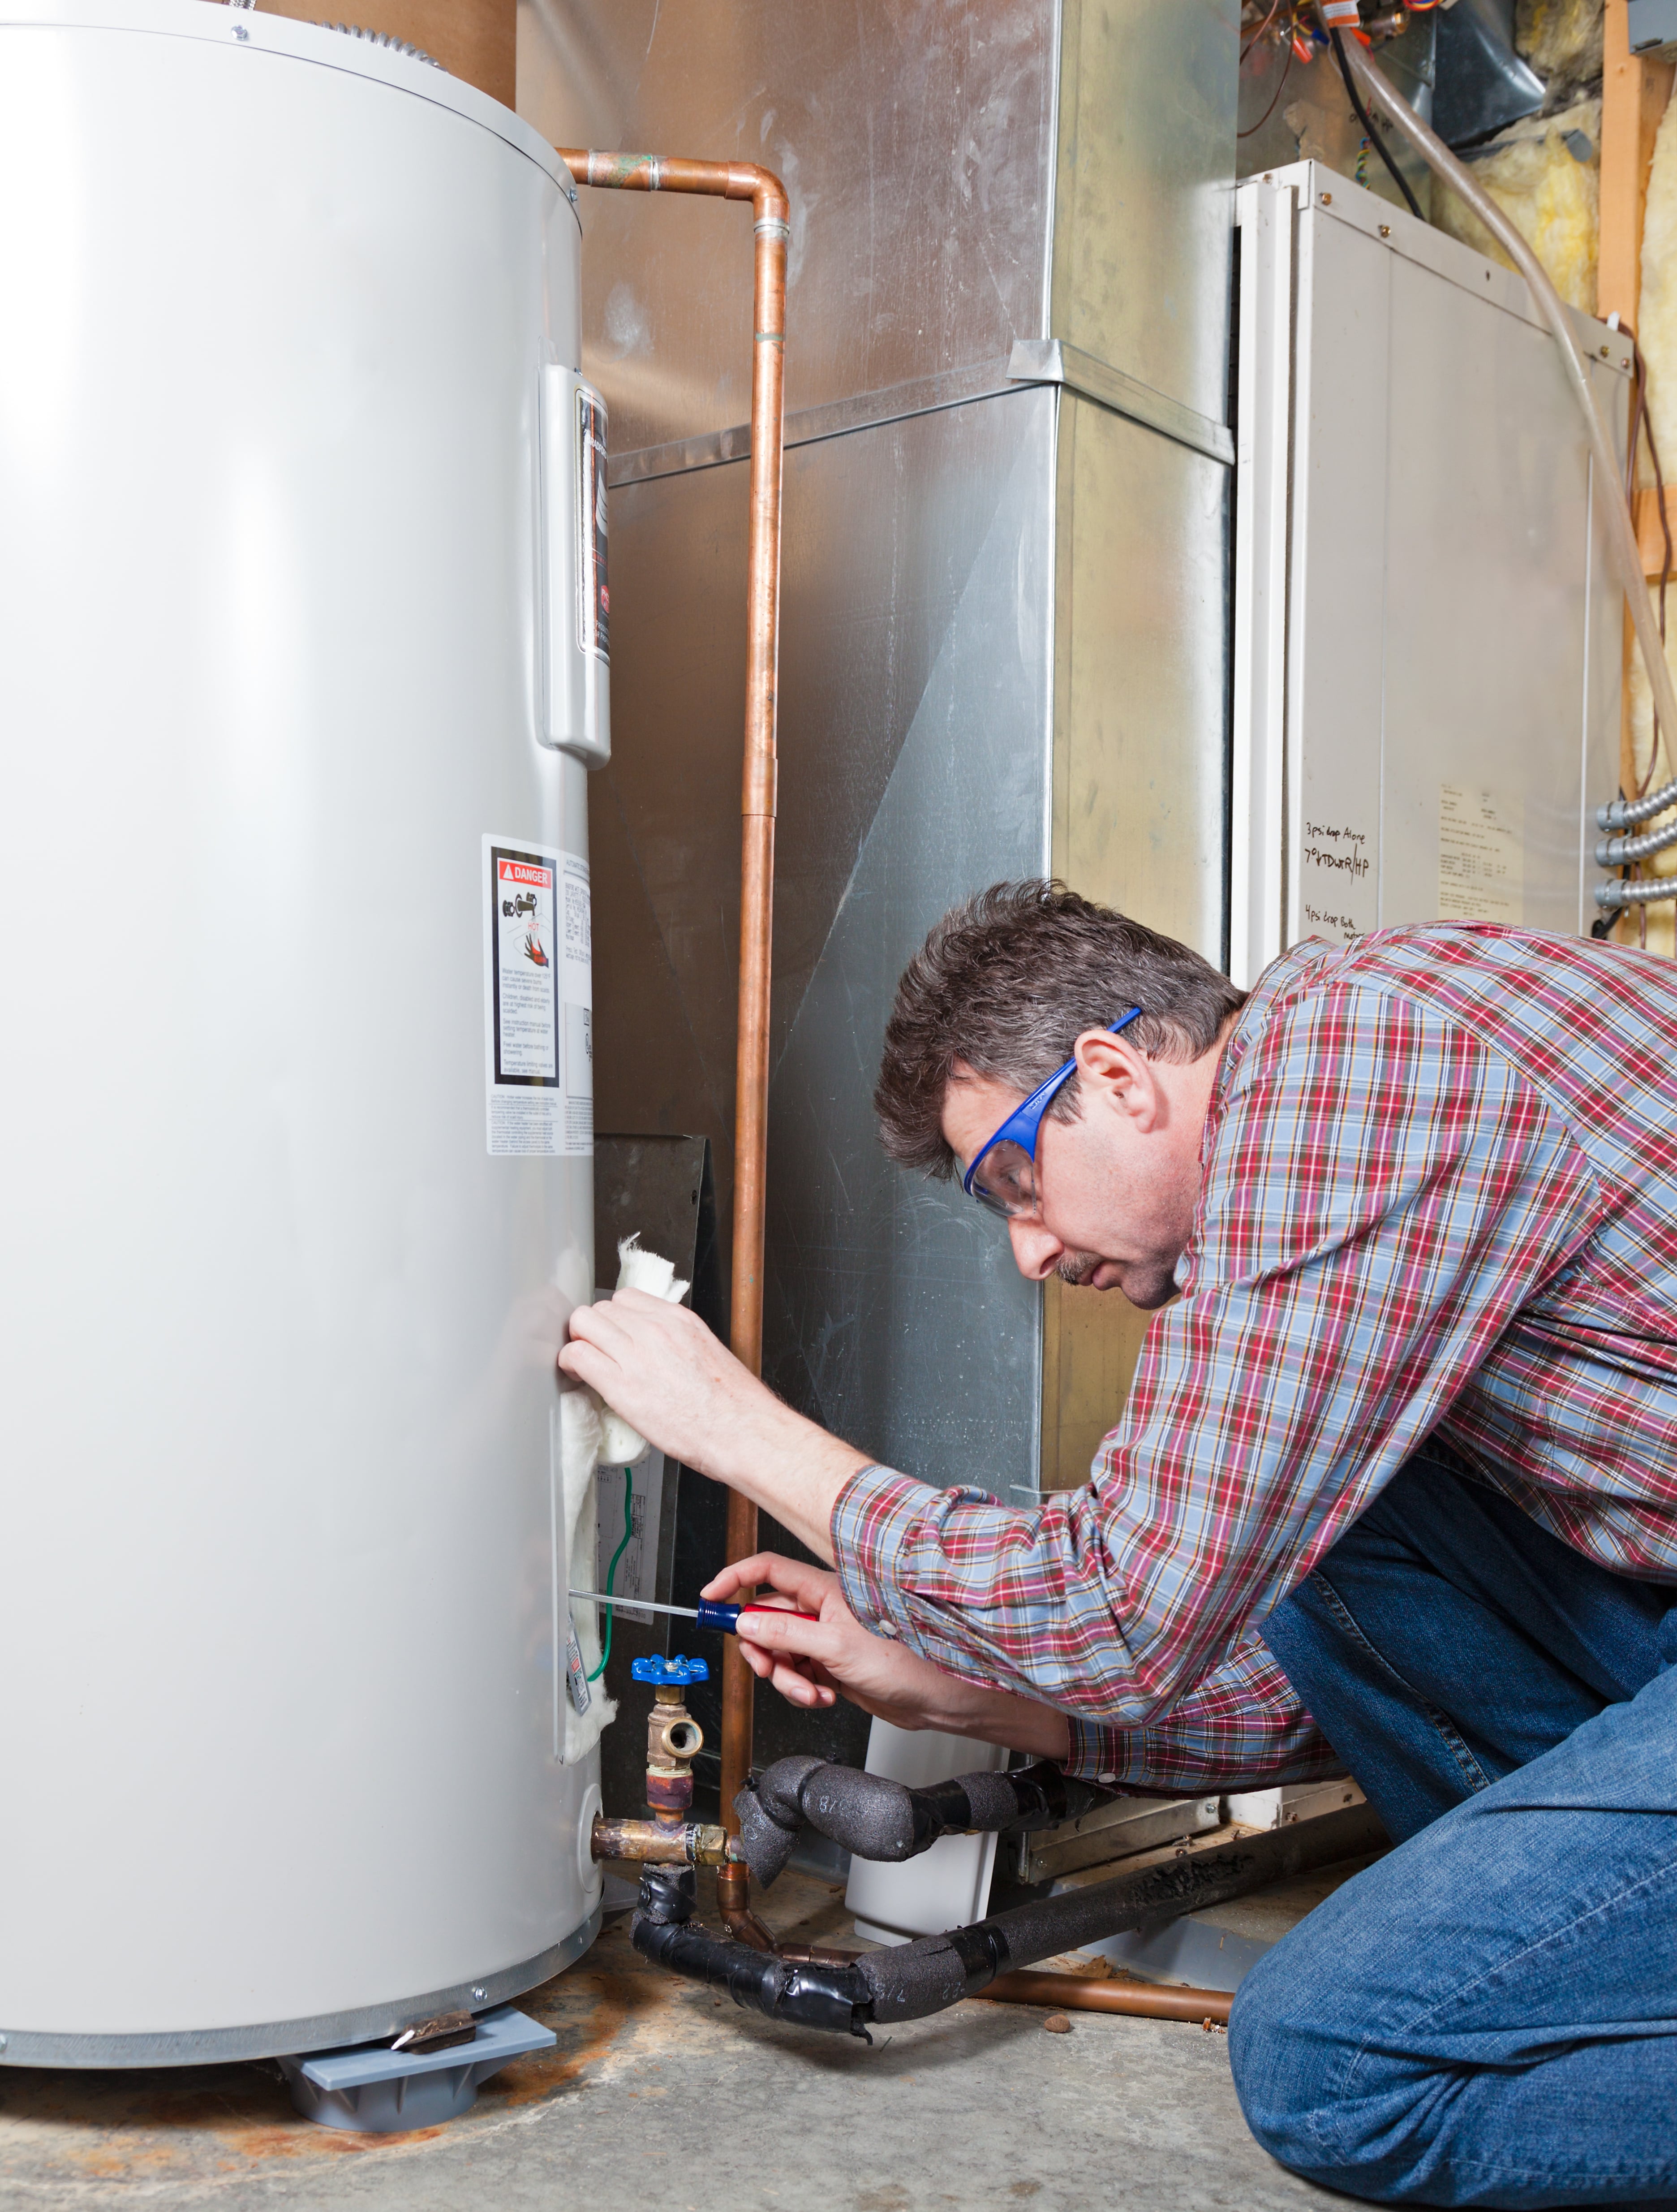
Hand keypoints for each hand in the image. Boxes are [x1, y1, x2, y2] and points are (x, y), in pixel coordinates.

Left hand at [559, 1295, 869, 1558]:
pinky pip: (578, 1355)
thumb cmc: (733, 1405)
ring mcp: (638, 1353)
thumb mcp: (707, 1353)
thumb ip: (677, 1343)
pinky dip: (570, 1363)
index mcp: (679, 1320)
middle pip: (601, 1308)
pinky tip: (577, 1376)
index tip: (613, 1336)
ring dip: (579, 1341)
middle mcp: (656, 1329)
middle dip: (593, 1329)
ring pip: (583, 1323)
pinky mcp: (622, 1384)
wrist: (743, 1431)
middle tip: (596, 1352)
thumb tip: (656, 1351)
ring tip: (585, 1364)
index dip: (614, 1318)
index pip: (626, 1298)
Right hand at [706, 1552, 1072, 1761]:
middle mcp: (823, 1609)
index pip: (766, 1571)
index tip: (710, 1599)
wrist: (937, 1697)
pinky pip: (797, 1674)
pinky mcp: (831, 1664)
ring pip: (780, 1652)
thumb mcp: (833, 1645)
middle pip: (766, 1618)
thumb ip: (785, 1632)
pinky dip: (802, 1689)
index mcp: (823, 1590)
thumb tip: (746, 1620)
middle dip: (763, 1649)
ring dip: (786, 1677)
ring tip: (811, 1689)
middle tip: (770, 1669)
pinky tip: (824, 1695)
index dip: (734, 1580)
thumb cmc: (906, 1660)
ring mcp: (826, 1638)